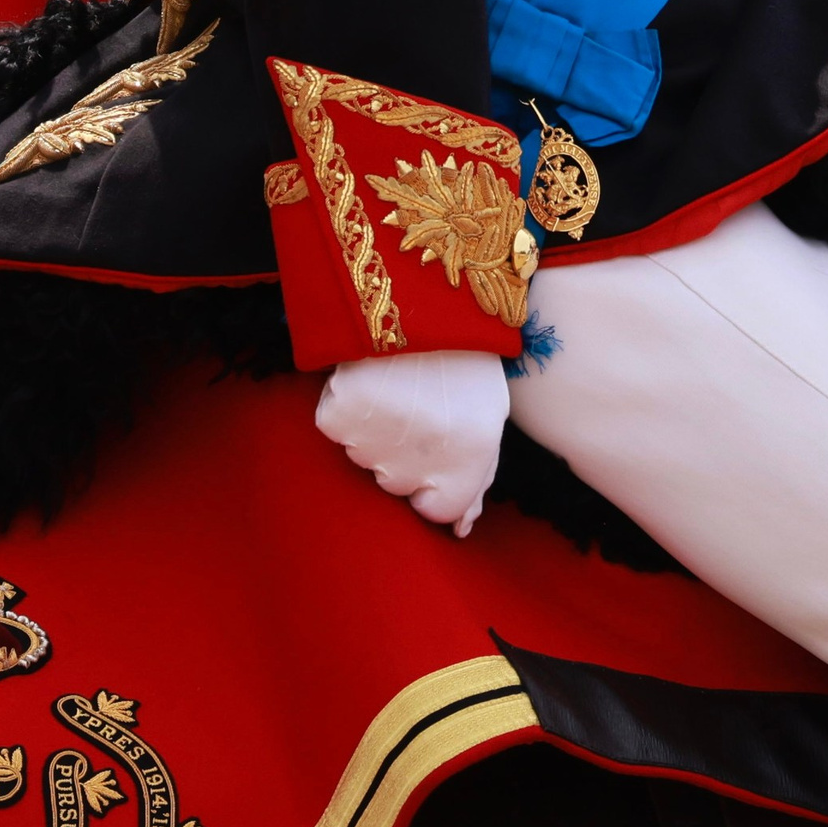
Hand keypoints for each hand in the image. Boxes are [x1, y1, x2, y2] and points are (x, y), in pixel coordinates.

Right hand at [315, 349, 510, 535]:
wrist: (425, 298)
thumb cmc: (466, 355)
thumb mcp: (490, 413)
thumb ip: (477, 476)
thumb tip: (460, 528)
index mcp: (466, 465)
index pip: (436, 511)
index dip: (435, 478)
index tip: (438, 444)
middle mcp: (417, 465)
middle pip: (396, 483)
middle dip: (404, 453)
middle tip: (420, 403)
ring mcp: (373, 444)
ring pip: (365, 456)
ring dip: (377, 430)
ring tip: (400, 383)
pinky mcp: (339, 418)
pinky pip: (338, 426)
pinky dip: (348, 407)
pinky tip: (371, 377)